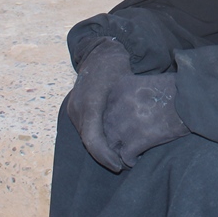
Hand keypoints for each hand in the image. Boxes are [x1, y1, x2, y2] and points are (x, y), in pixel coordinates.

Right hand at [66, 37, 131, 171]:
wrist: (99, 51)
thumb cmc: (115, 65)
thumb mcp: (125, 82)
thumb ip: (130, 105)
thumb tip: (144, 128)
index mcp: (89, 103)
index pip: (92, 139)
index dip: (105, 156)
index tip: (120, 165)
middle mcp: (77, 108)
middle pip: (88, 140)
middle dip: (104, 155)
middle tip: (122, 165)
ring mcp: (74, 108)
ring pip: (86, 135)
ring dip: (100, 147)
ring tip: (119, 157)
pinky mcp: (76, 108)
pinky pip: (85, 128)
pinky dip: (97, 138)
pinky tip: (111, 143)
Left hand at [103, 72, 189, 167]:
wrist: (190, 100)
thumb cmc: (175, 89)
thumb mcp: (145, 82)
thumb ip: (128, 95)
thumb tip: (123, 112)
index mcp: (117, 89)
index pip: (106, 110)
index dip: (115, 119)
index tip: (125, 124)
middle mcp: (114, 106)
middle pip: (106, 128)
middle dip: (116, 135)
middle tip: (127, 140)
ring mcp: (122, 125)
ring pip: (112, 145)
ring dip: (121, 150)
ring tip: (132, 152)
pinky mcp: (134, 142)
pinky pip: (125, 158)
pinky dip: (132, 161)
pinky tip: (140, 158)